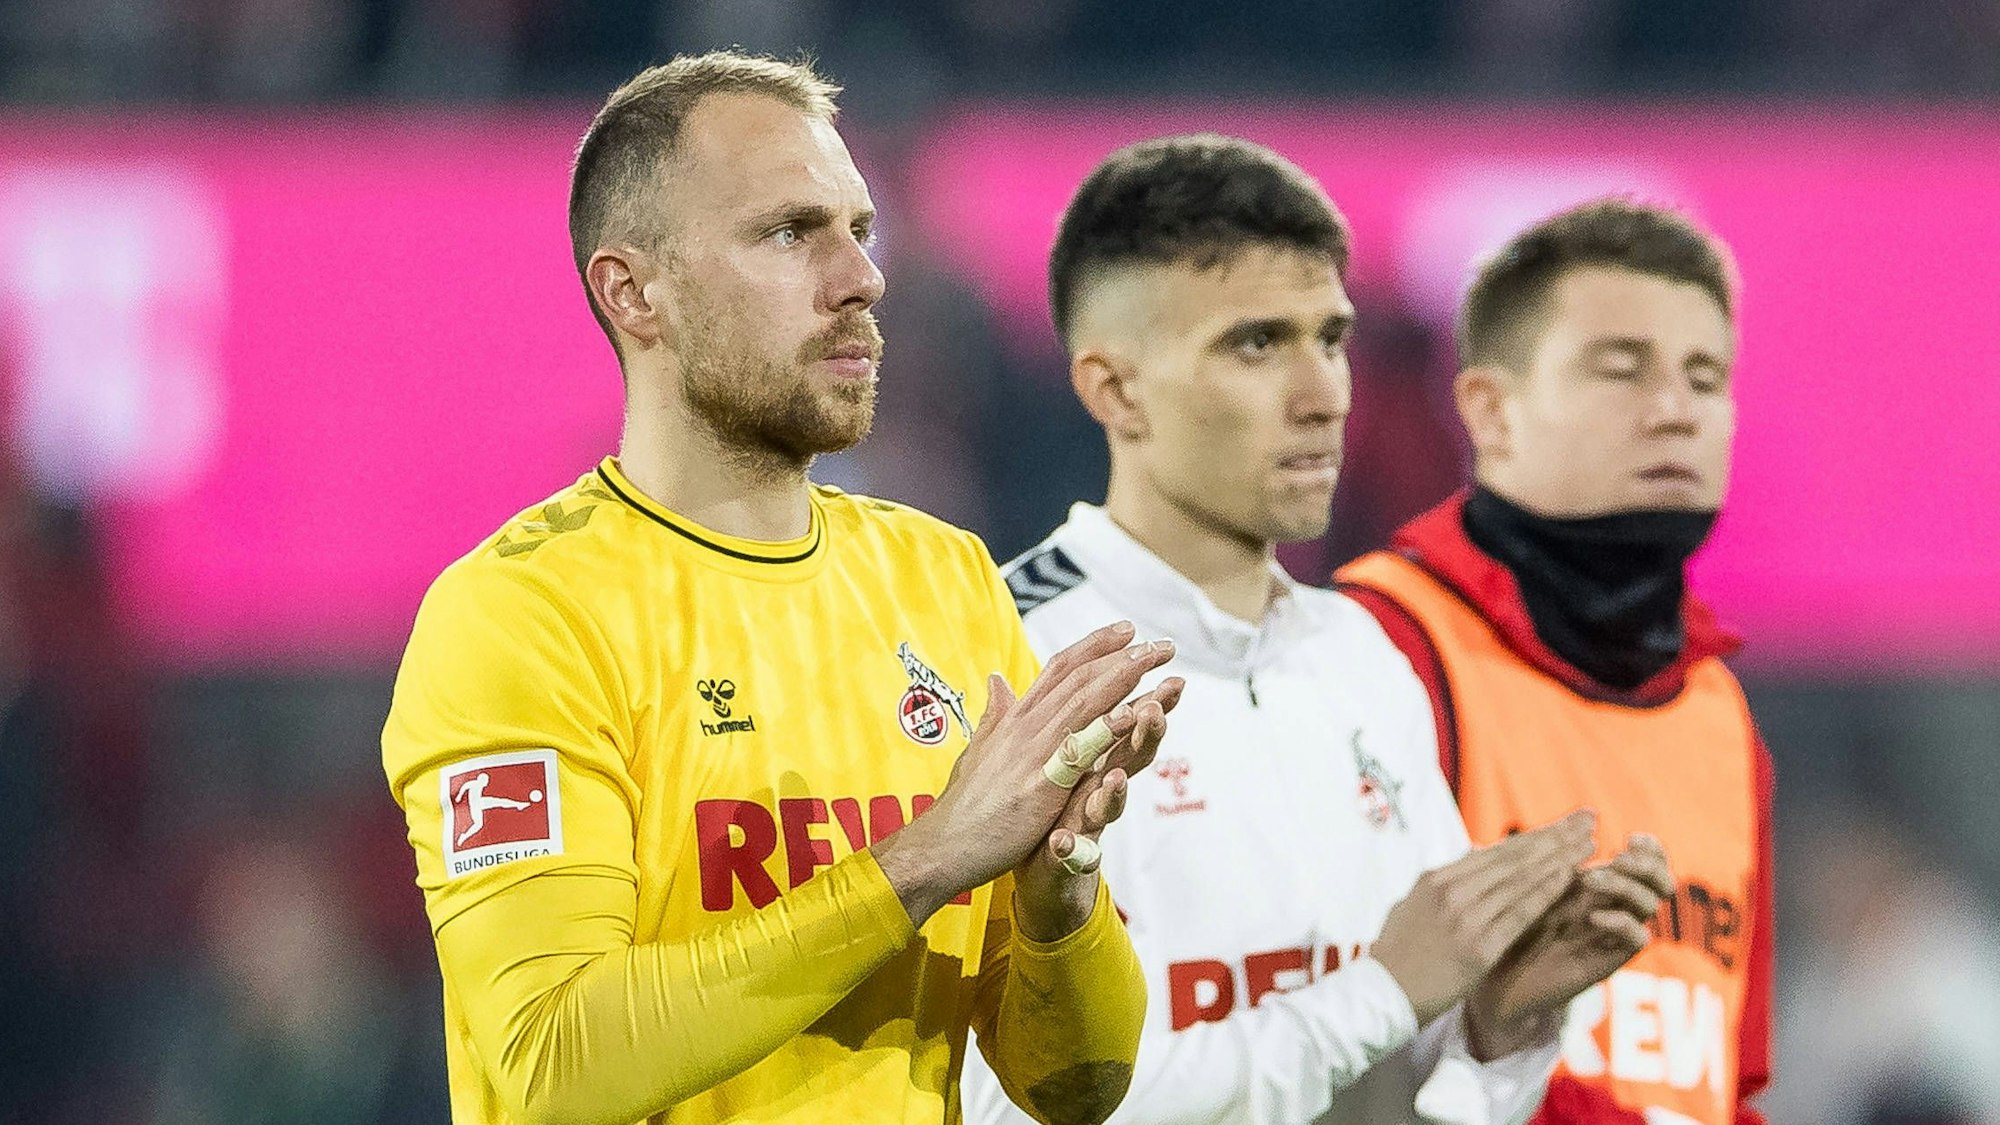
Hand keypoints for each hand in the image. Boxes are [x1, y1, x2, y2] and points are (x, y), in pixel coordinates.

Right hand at [871, 621, 1177, 926]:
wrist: (944, 845)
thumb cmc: (964, 806)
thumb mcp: (979, 751)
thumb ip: (995, 716)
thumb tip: (998, 681)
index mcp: (1015, 720)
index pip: (1058, 670)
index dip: (1094, 647)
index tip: (1126, 631)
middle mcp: (1025, 727)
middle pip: (1078, 678)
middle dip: (1121, 656)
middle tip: (1159, 644)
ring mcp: (1034, 752)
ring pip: (1083, 701)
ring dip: (1124, 676)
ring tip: (1156, 659)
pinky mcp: (1042, 784)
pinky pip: (1081, 749)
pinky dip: (1109, 727)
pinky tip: (1137, 713)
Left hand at [1012, 675, 1183, 940]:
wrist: (1044, 872)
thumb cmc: (1059, 809)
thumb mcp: (1062, 756)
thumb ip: (1073, 719)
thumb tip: (1082, 677)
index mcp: (1093, 760)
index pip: (1125, 721)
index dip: (1145, 692)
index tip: (1163, 660)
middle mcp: (1098, 790)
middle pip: (1130, 758)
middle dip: (1145, 735)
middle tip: (1156, 709)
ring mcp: (1085, 825)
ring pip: (1108, 807)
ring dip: (1113, 793)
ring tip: (1115, 776)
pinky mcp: (1067, 861)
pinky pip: (1071, 856)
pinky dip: (1069, 850)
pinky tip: (1061, 843)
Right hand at [1370, 810, 1596, 1026]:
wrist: (1381, 996)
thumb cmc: (1397, 956)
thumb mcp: (1410, 908)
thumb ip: (1441, 885)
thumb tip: (1467, 862)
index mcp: (1435, 879)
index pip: (1494, 852)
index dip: (1534, 837)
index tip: (1563, 826)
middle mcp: (1450, 890)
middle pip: (1513, 857)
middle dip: (1555, 836)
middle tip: (1588, 819)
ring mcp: (1464, 917)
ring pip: (1521, 879)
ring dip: (1560, 858)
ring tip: (1590, 843)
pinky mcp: (1477, 947)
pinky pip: (1519, 914)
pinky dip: (1546, 892)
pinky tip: (1570, 878)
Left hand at [1465, 832, 1673, 1058]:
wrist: (1498, 978)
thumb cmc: (1506, 927)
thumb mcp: (1521, 887)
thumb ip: (1536, 861)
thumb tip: (1538, 827)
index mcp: (1598, 884)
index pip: (1644, 860)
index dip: (1648, 847)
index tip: (1631, 835)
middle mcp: (1613, 906)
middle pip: (1661, 881)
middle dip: (1648, 863)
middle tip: (1621, 856)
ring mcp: (1611, 933)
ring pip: (1650, 905)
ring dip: (1627, 885)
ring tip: (1592, 878)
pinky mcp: (1607, 959)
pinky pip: (1637, 939)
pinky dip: (1622, 922)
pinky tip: (1594, 916)